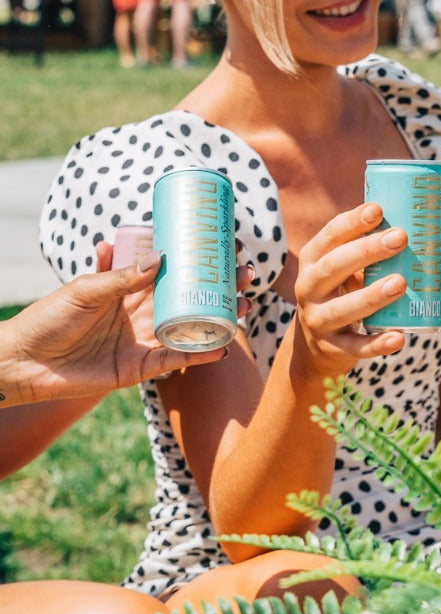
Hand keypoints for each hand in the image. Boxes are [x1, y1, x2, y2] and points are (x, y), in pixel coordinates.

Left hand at [0, 243, 250, 405]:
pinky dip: (200, 354)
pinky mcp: (141, 367)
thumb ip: (122, 276)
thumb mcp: (86, 288)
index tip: (227, 245)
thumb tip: (161, 257)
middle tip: (245, 274)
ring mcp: (146, 340)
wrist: (22, 361)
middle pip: (193, 297)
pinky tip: (221, 345)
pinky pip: (177, 360)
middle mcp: (145, 313)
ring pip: (192, 327)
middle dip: (222, 286)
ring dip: (220, 317)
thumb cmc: (49, 317)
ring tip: (244, 306)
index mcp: (133, 288)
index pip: (175, 270)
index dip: (201, 260)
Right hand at [291, 202, 409, 378]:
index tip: (378, 209)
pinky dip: (377, 344)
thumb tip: (414, 218)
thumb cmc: (340, 293)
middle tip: (401, 237)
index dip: (352, 222)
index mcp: (313, 261)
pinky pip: (355, 347)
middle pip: (333, 267)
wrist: (313, 348)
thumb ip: (365, 248)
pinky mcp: (332, 349)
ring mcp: (317, 321)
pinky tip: (399, 338)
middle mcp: (309, 288)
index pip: (330, 236)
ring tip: (401, 283)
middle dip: (367, 250)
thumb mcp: (342, 268)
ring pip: (343, 309)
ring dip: (372, 295)